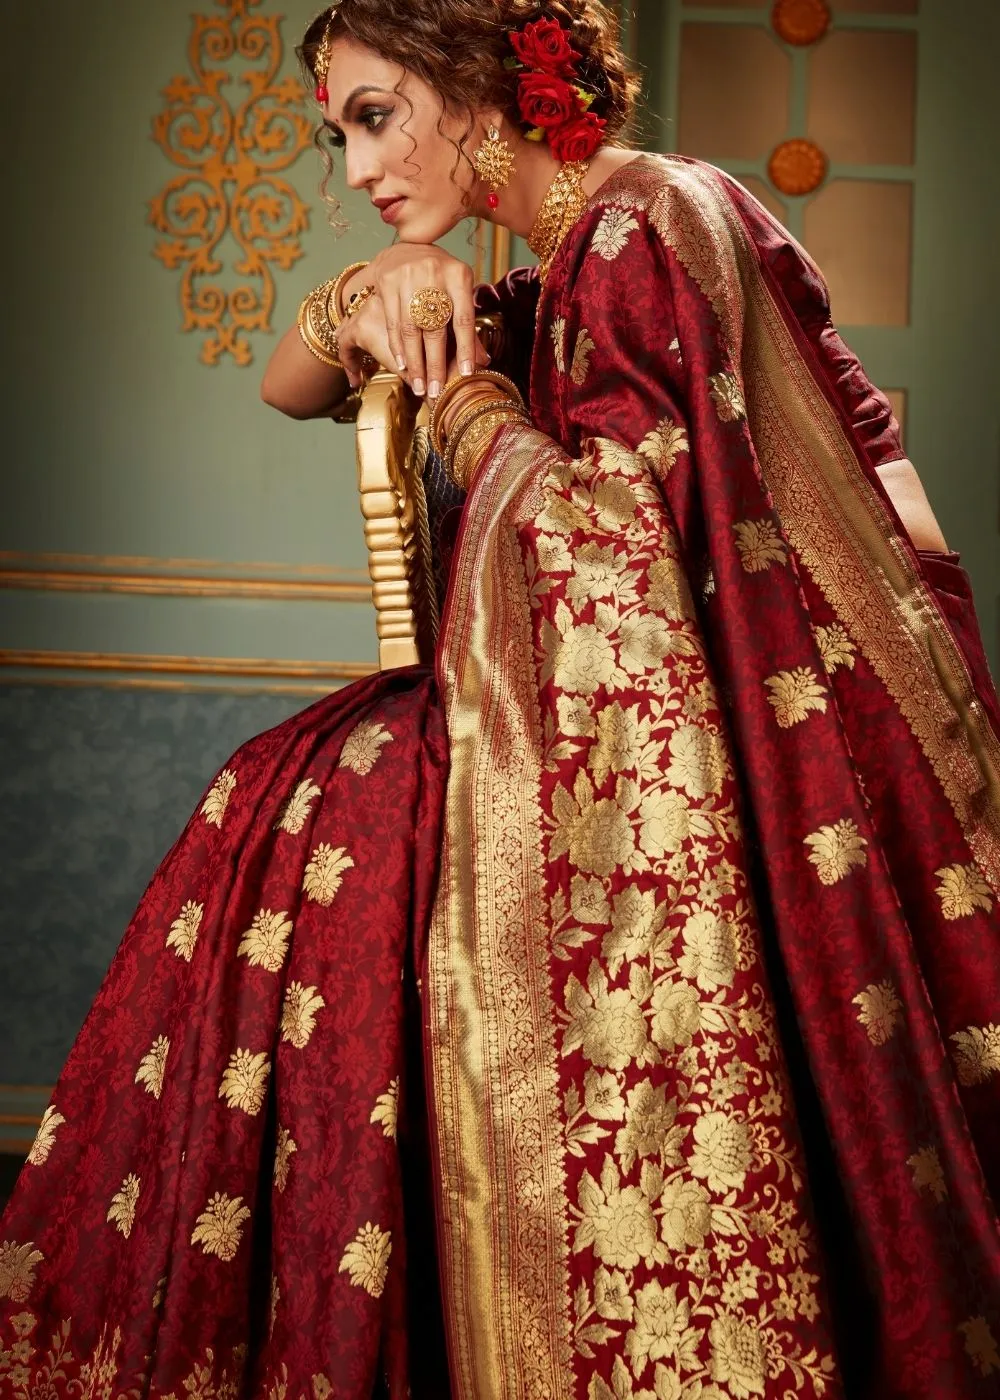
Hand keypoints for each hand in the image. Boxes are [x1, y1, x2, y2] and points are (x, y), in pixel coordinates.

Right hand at [337, 283, 488, 394]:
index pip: (464, 319)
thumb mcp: (458, 293)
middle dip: (435, 364)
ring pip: (412, 329)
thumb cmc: (439, 278)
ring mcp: (408, 276)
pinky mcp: (388, 282)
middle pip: (436, 328)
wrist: (405, 250)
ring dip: (414, 362)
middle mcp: (434, 273)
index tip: (467, 374)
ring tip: (418, 386)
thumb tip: (484, 361)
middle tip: (436, 391)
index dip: (466, 348)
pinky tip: (402, 366)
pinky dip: (398, 348)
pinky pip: (394, 324)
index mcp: (459, 275)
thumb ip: (467, 324)